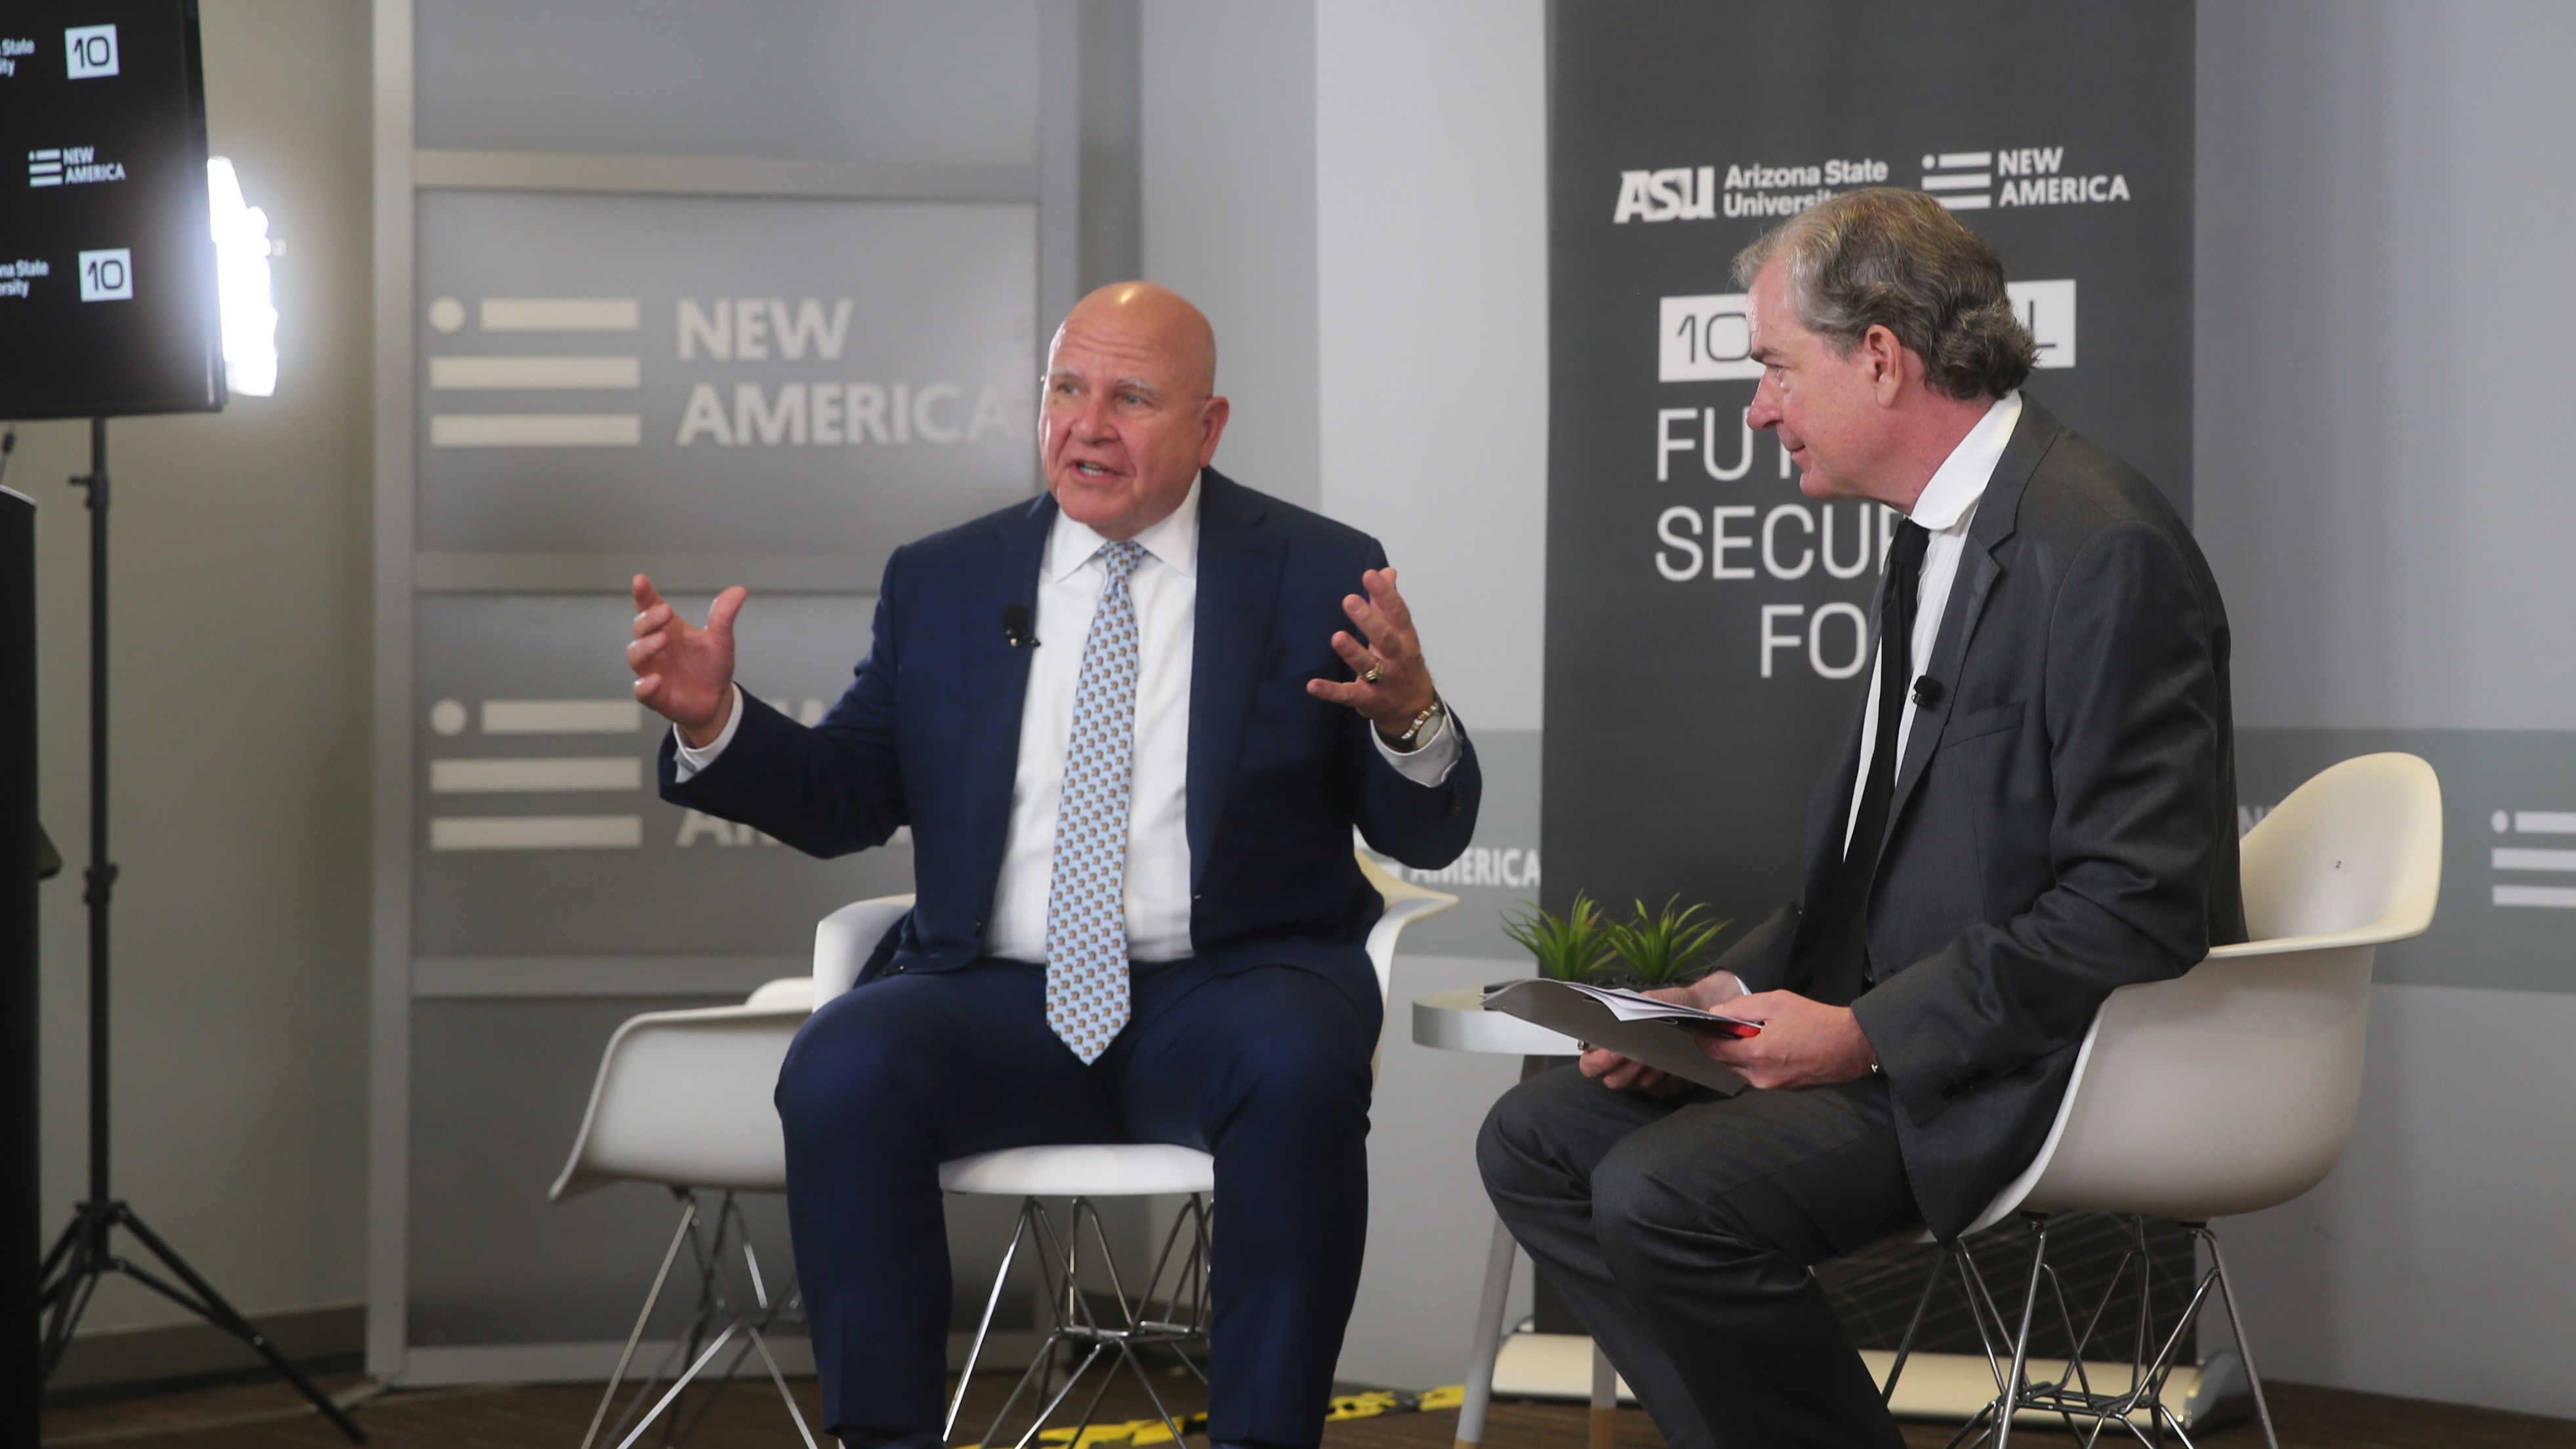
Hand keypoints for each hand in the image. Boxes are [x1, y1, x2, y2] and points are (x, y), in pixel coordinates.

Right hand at [628, 574, 745, 746]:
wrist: (716, 700)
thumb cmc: (711, 666)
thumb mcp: (721, 640)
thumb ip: (724, 616)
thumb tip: (739, 590)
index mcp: (669, 628)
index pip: (650, 607)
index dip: (643, 593)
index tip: (640, 579)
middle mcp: (655, 647)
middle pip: (641, 628)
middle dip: (649, 619)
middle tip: (665, 612)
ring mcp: (651, 670)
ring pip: (636, 656)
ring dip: (646, 646)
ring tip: (662, 639)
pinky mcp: (653, 694)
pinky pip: (641, 690)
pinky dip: (645, 685)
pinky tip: (655, 680)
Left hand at [1305, 567, 1438, 739]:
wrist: (1414, 707)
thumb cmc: (1403, 661)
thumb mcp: (1401, 632)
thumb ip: (1388, 603)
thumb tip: (1387, 571)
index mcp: (1405, 637)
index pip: (1398, 613)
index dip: (1386, 594)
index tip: (1370, 575)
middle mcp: (1397, 658)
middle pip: (1385, 638)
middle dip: (1369, 620)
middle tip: (1350, 600)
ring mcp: (1383, 681)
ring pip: (1368, 666)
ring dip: (1353, 652)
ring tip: (1337, 637)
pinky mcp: (1368, 700)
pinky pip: (1348, 695)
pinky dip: (1330, 691)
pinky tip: (1313, 685)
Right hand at [1577, 972, 1748, 1095]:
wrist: (1704, 1010)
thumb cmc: (1674, 1004)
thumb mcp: (1654, 999)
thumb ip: (1633, 1006)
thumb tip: (1620, 1015)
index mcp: (1613, 1042)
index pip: (1591, 1063)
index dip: (1597, 1061)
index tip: (1612, 1051)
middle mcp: (1625, 1064)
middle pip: (1613, 1080)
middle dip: (1625, 1067)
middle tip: (1638, 1055)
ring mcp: (1645, 1077)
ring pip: (1638, 1085)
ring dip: (1647, 1071)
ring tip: (1659, 1055)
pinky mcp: (1666, 1086)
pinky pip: (1661, 1091)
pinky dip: (1667, 1078)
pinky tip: (1674, 1064)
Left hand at [1696, 990, 1878, 1090]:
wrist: (1852, 1046)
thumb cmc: (1816, 1021)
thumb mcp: (1776, 1002)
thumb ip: (1741, 1007)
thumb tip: (1716, 1013)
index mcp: (1755, 1054)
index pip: (1712, 1049)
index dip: (1704, 1036)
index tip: (1701, 1026)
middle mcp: (1760, 1076)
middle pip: (1724, 1061)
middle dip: (1723, 1043)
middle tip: (1732, 1025)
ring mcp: (1772, 1086)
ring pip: (1740, 1070)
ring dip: (1739, 1053)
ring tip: (1755, 1034)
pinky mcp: (1783, 1089)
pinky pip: (1757, 1075)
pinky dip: (1755, 1061)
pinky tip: (1770, 1045)